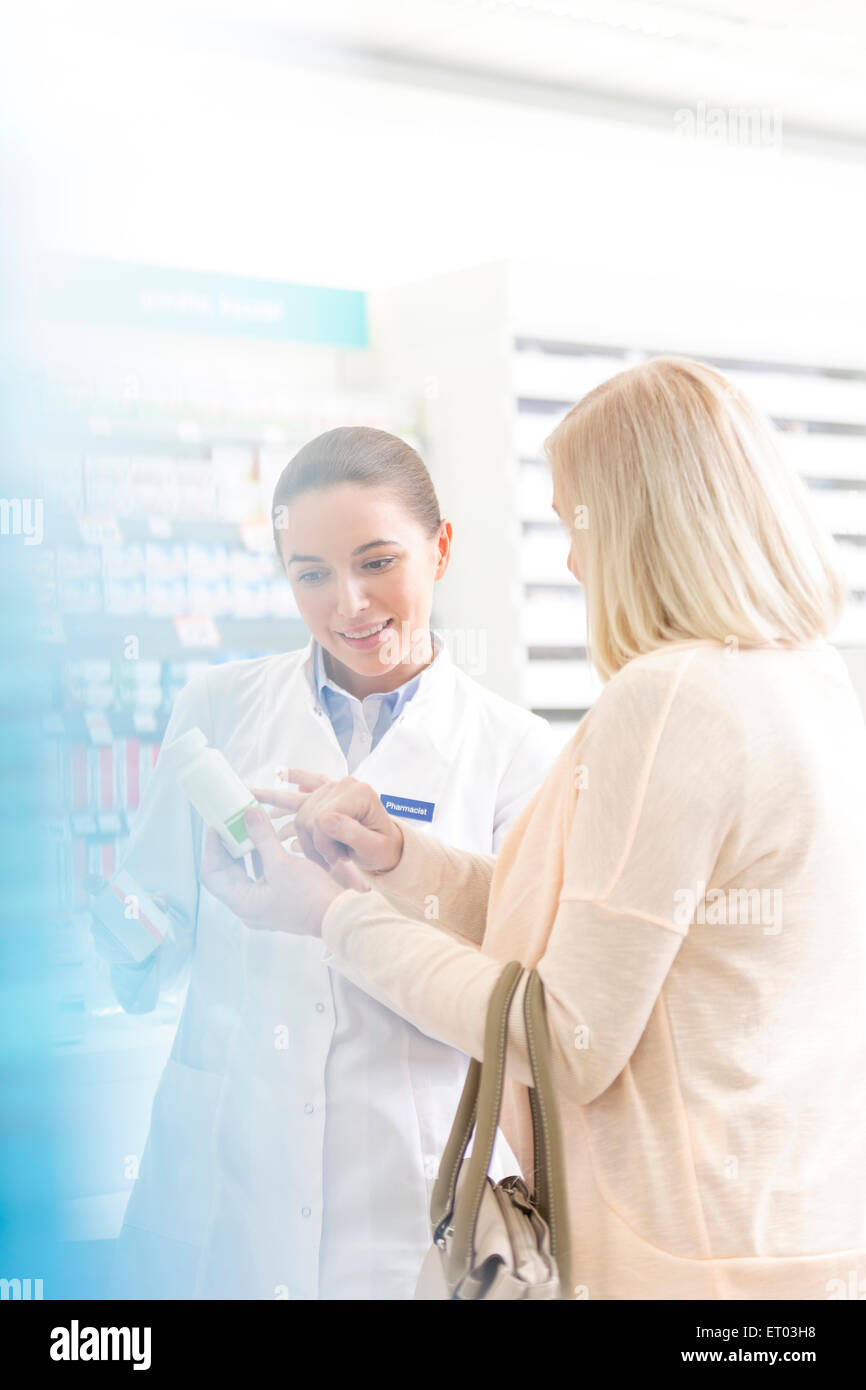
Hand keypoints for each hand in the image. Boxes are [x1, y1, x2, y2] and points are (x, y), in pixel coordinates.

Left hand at [199, 807, 365, 935]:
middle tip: (231, 823)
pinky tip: (265, 841)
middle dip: (228, 847)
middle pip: (227, 873)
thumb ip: (262, 837)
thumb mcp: (282, 863)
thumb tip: (248, 814)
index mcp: (241, 902)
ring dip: (244, 851)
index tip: (217, 827)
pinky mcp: (276, 899)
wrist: (337, 915)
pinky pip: (259, 876)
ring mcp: (261, 905)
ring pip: (244, 874)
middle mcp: (247, 906)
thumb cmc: (309, 895)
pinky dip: (259, 859)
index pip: (211, 875)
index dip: (211, 849)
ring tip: (247, 828)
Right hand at [251, 769, 403, 875]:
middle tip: (331, 859)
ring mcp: (334, 786)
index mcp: (359, 794)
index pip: (322, 819)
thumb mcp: (372, 848)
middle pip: (308, 816)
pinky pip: (306, 779)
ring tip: (316, 852)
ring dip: (303, 834)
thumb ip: (352, 834)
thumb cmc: (381, 848)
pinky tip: (278, 772)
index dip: (323, 844)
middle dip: (315, 843)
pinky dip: (292, 776)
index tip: (336, 859)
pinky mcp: (326, 791)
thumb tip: (324, 821)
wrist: (385, 845)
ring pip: (300, 808)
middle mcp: (345, 784)